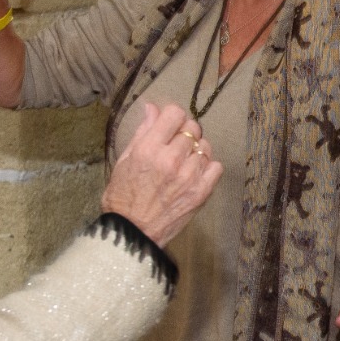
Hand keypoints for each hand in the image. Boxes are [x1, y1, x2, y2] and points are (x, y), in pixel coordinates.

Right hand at [101, 103, 222, 247]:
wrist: (132, 232)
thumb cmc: (123, 197)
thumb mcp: (125, 160)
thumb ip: (142, 132)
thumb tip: (152, 108)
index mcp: (149, 149)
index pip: (174, 113)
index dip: (172, 117)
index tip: (169, 125)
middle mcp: (170, 159)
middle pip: (192, 128)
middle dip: (184, 133)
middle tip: (176, 145)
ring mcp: (188, 176)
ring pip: (205, 146)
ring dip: (196, 150)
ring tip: (184, 162)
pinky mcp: (201, 192)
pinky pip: (216, 166)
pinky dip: (208, 167)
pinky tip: (195, 173)